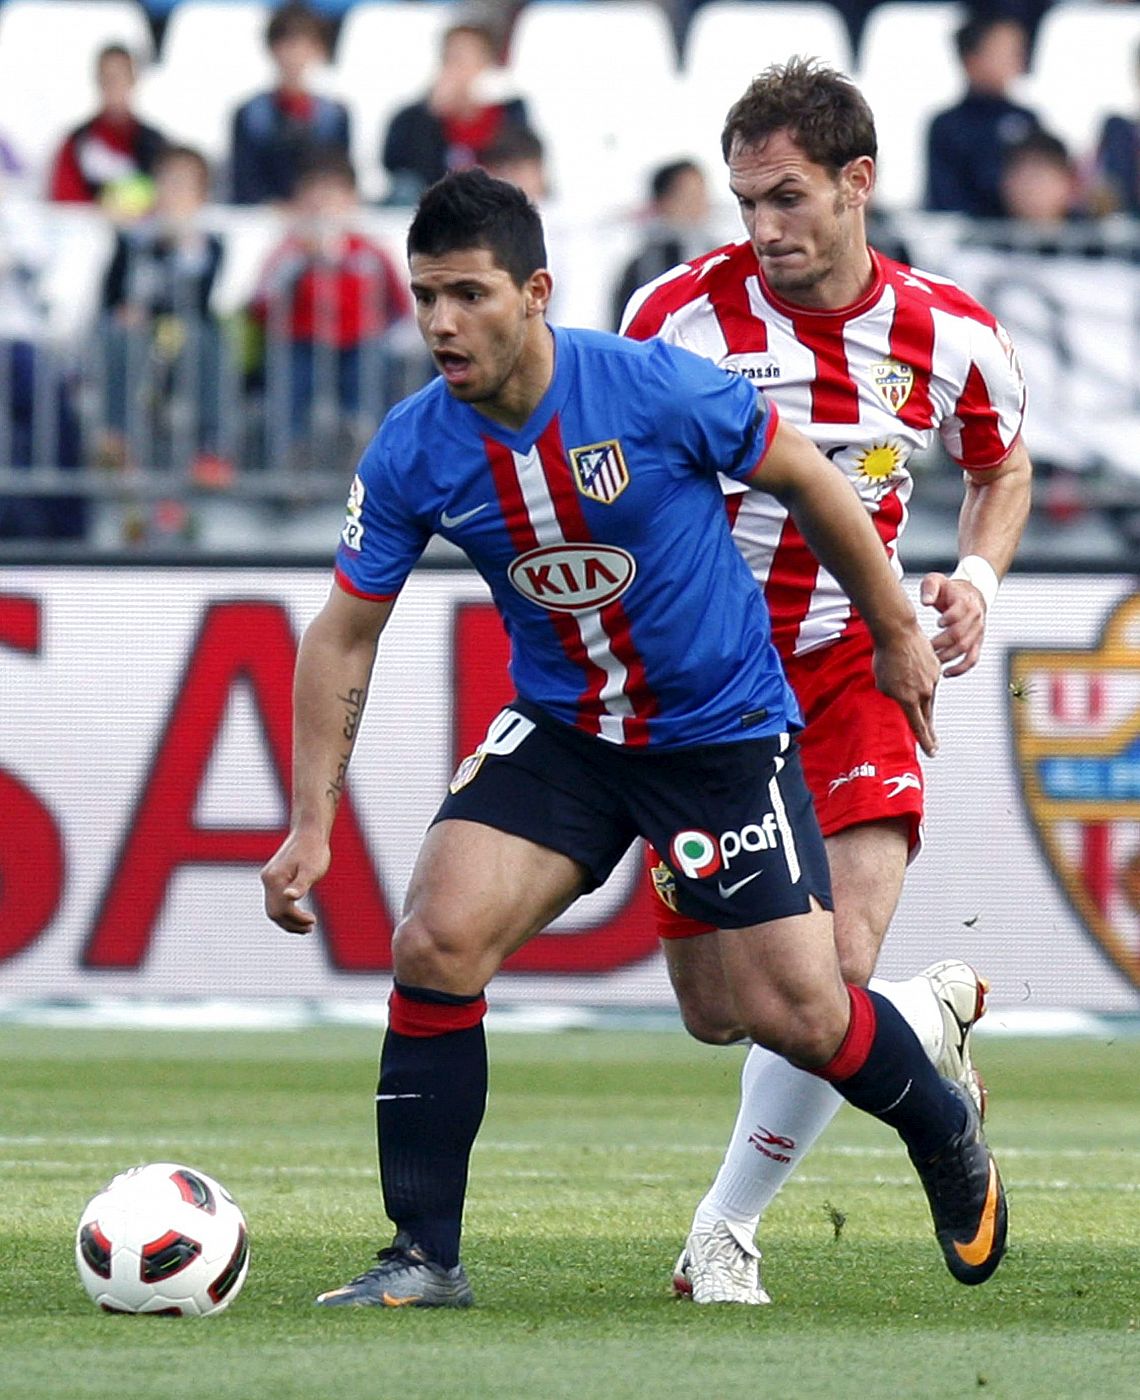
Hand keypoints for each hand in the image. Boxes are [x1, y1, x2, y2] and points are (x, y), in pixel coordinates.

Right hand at [260, 828, 329, 933]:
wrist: (309, 831)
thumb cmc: (314, 849)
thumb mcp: (312, 869)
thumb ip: (301, 885)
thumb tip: (290, 897)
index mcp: (275, 879)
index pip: (282, 909)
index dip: (297, 919)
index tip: (313, 921)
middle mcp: (267, 879)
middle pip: (274, 912)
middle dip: (291, 924)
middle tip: (310, 929)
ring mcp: (268, 878)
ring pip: (272, 908)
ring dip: (287, 920)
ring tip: (307, 926)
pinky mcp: (272, 877)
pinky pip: (275, 900)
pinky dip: (285, 911)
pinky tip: (299, 914)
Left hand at [872, 622, 939, 756]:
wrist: (898, 633)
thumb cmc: (886, 656)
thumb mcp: (882, 683)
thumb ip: (892, 695)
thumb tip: (898, 696)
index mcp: (910, 699)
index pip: (919, 726)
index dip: (926, 741)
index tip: (932, 751)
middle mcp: (925, 691)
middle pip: (927, 716)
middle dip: (929, 731)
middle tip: (934, 743)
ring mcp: (932, 678)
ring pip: (928, 696)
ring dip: (922, 700)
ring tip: (912, 693)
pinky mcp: (936, 666)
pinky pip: (929, 679)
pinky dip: (921, 679)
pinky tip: (912, 672)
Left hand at [920, 571, 986, 677]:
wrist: (969, 593)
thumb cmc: (948, 589)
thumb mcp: (937, 580)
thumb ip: (930, 588)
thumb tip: (925, 601)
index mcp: (966, 602)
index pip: (959, 613)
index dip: (949, 619)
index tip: (937, 624)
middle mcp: (975, 618)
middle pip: (960, 634)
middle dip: (942, 643)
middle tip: (926, 648)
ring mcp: (978, 632)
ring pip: (966, 649)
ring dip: (948, 656)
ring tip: (933, 661)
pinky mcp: (977, 643)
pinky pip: (972, 659)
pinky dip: (961, 668)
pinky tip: (946, 673)